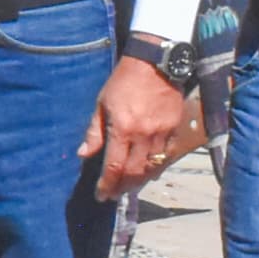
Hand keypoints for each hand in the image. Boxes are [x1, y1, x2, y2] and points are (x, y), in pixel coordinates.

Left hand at [83, 55, 194, 201]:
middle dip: (122, 188)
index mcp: (122, 129)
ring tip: (128, 187)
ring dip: (139, 182)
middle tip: (114, 195)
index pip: (114, 167)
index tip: (101, 195)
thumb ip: (94, 132)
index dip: (106, 185)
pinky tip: (149, 172)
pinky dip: (157, 168)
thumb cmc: (124, 80)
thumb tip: (83, 154)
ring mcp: (161, 133)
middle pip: (134, 173)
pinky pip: (167, 156)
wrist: (155, 62)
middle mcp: (143, 135)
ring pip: (152, 168)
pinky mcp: (175, 129)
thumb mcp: (102, 103)